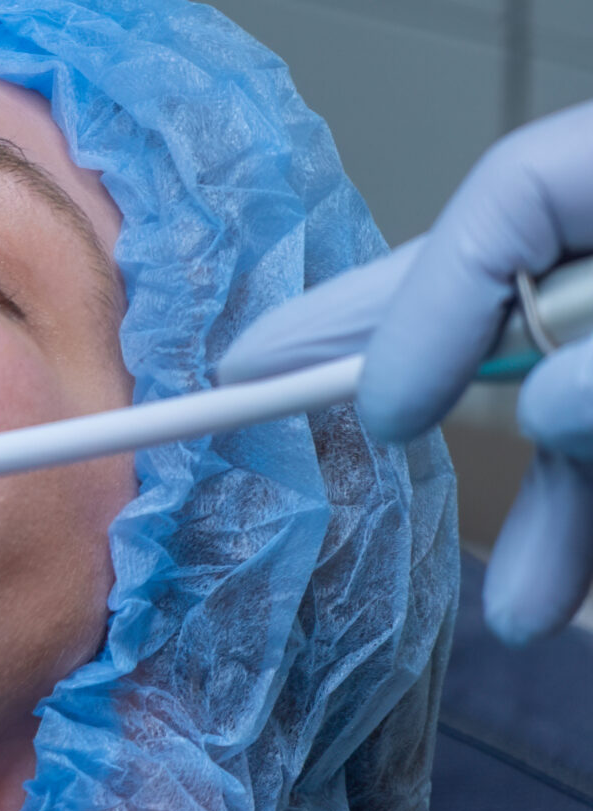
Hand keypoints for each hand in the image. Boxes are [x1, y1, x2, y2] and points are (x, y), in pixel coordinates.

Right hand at [222, 102, 592, 640]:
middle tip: (251, 386)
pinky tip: (559, 599)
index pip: (509, 200)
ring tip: (514, 610)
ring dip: (541, 507)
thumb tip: (538, 409)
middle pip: (507, 289)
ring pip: (570, 395)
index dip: (422, 300)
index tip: (383, 408)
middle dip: (408, 372)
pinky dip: (584, 516)